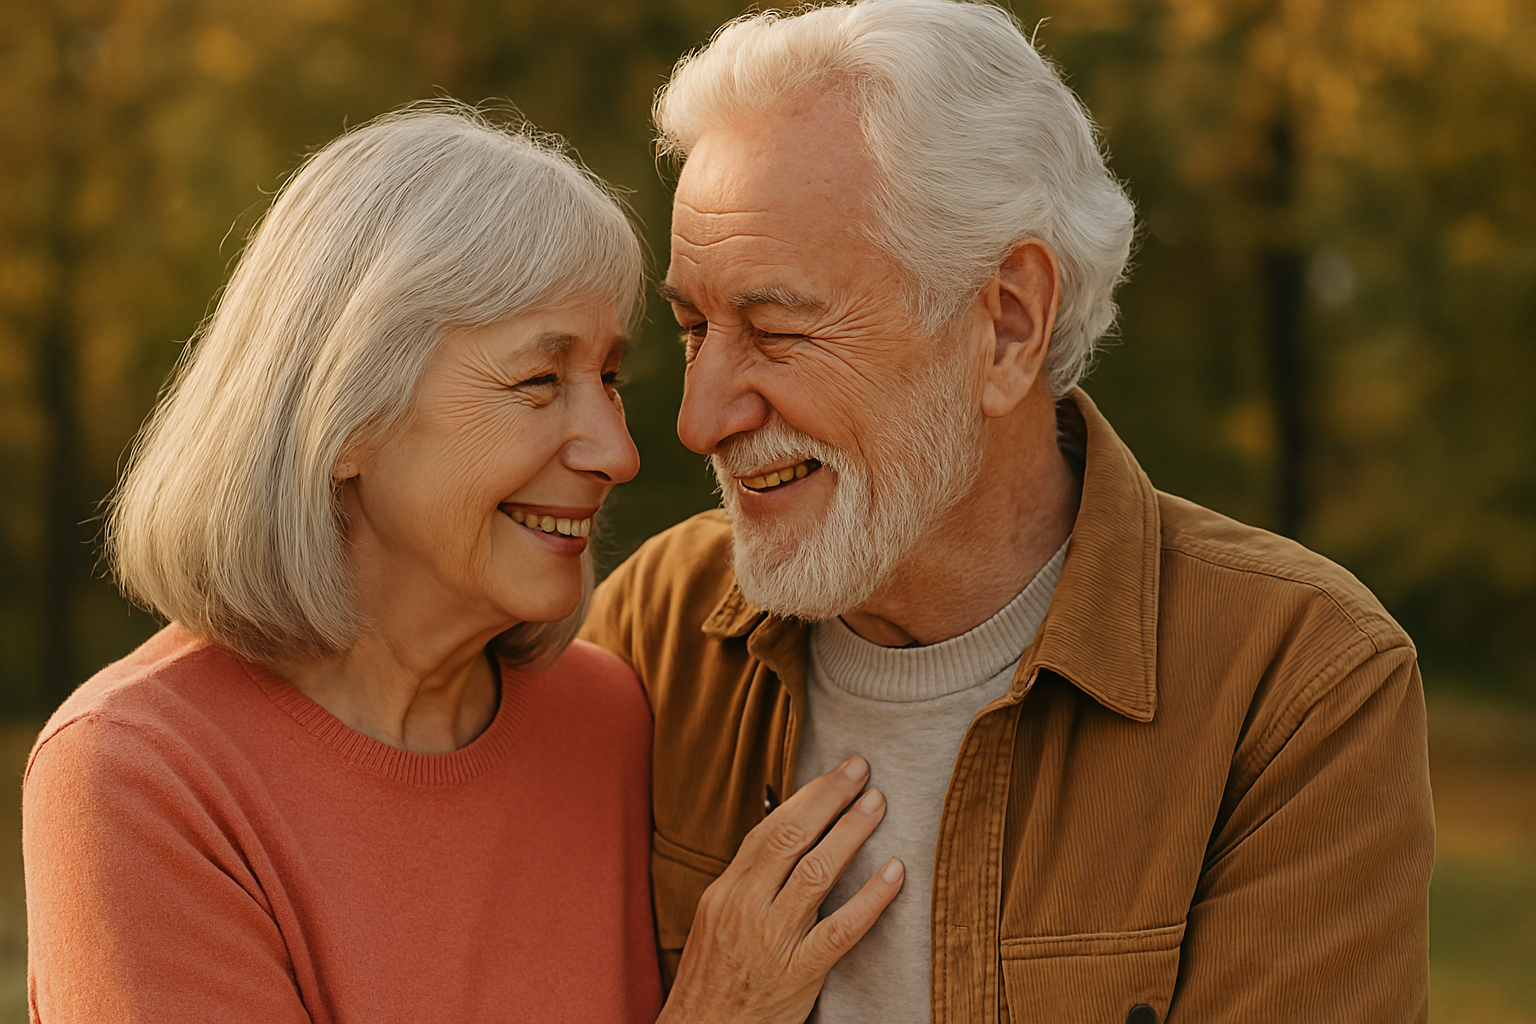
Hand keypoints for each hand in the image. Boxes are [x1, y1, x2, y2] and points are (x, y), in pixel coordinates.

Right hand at [656, 756, 903, 1023]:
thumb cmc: (712, 981)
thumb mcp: (716, 922)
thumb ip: (748, 884)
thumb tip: (785, 840)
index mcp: (725, 892)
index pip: (768, 830)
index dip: (806, 797)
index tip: (836, 774)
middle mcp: (745, 908)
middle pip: (790, 838)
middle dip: (829, 798)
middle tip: (861, 771)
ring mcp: (771, 941)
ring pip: (815, 874)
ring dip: (850, 833)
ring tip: (877, 805)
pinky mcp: (797, 975)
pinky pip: (840, 930)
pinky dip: (870, 899)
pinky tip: (894, 873)